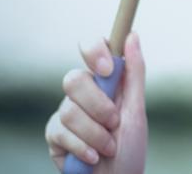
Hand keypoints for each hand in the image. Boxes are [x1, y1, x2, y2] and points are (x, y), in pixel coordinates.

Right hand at [45, 31, 147, 173]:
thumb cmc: (130, 149)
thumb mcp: (137, 110)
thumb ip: (134, 73)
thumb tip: (132, 35)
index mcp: (104, 80)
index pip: (91, 48)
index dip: (94, 51)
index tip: (107, 69)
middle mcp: (82, 93)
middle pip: (73, 79)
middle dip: (98, 106)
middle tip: (114, 123)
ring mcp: (65, 113)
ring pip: (69, 110)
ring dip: (95, 134)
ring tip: (108, 148)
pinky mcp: (54, 135)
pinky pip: (60, 132)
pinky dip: (82, 147)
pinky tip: (93, 157)